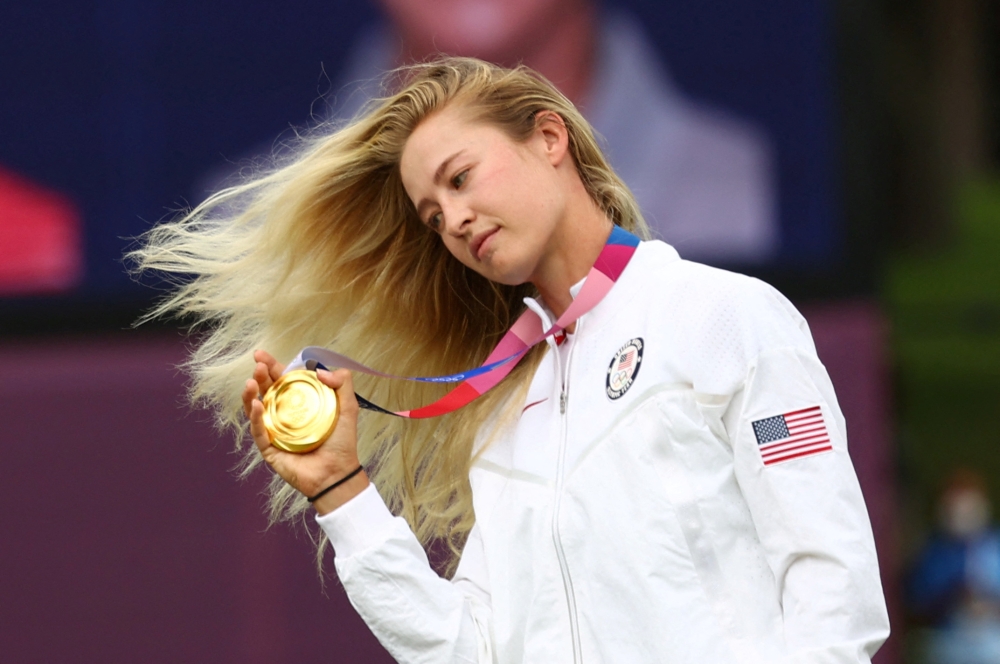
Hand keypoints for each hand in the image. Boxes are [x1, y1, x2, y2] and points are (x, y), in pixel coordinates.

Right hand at [242, 349, 368, 514]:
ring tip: (251, 381)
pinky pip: (258, 431)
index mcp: (299, 403)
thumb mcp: (348, 407)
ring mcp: (274, 431)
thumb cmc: (342, 442)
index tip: (261, 354)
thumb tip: (320, 370)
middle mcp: (283, 414)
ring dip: (251, 394)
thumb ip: (342, 383)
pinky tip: (257, 405)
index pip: (282, 380)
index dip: (271, 366)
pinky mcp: (269, 449)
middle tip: (257, 364)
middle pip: (266, 391)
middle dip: (260, 376)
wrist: (338, 473)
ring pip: (255, 409)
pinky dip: (256, 418)